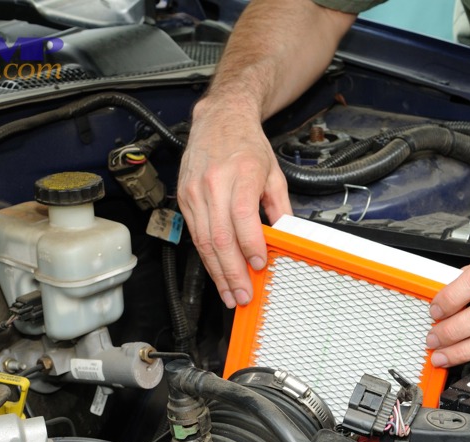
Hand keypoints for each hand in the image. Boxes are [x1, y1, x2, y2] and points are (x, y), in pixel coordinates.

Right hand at [177, 98, 291, 307]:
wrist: (219, 119)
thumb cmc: (246, 144)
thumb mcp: (273, 172)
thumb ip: (280, 206)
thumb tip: (285, 237)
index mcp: (241, 173)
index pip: (242, 216)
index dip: (250, 245)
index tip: (260, 265)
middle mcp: (214, 182)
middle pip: (219, 236)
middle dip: (232, 271)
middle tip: (243, 295)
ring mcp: (194, 191)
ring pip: (203, 241)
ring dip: (217, 272)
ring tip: (230, 293)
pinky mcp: (184, 198)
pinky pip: (195, 235)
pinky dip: (207, 258)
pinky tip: (218, 273)